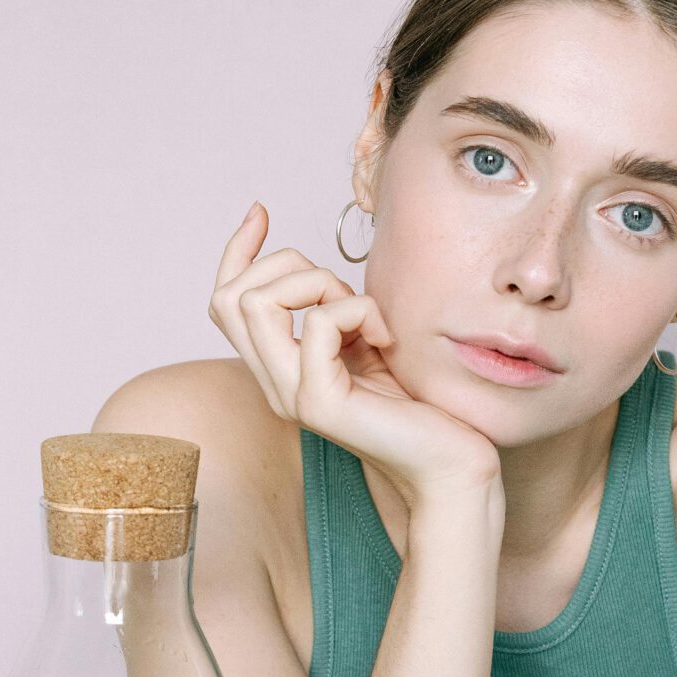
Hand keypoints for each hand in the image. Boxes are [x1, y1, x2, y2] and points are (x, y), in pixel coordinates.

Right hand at [208, 202, 500, 508]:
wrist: (450, 464)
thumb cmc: (418, 405)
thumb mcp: (364, 341)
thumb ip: (332, 312)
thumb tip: (312, 267)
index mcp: (279, 369)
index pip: (226, 301)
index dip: (237, 250)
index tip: (260, 212)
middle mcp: (273, 384)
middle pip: (232, 296)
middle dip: (287, 265)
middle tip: (344, 287)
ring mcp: (291, 395)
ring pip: (260, 301)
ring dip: (320, 285)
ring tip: (366, 315)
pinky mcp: (318, 402)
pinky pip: (318, 322)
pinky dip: (358, 310)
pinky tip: (386, 337)